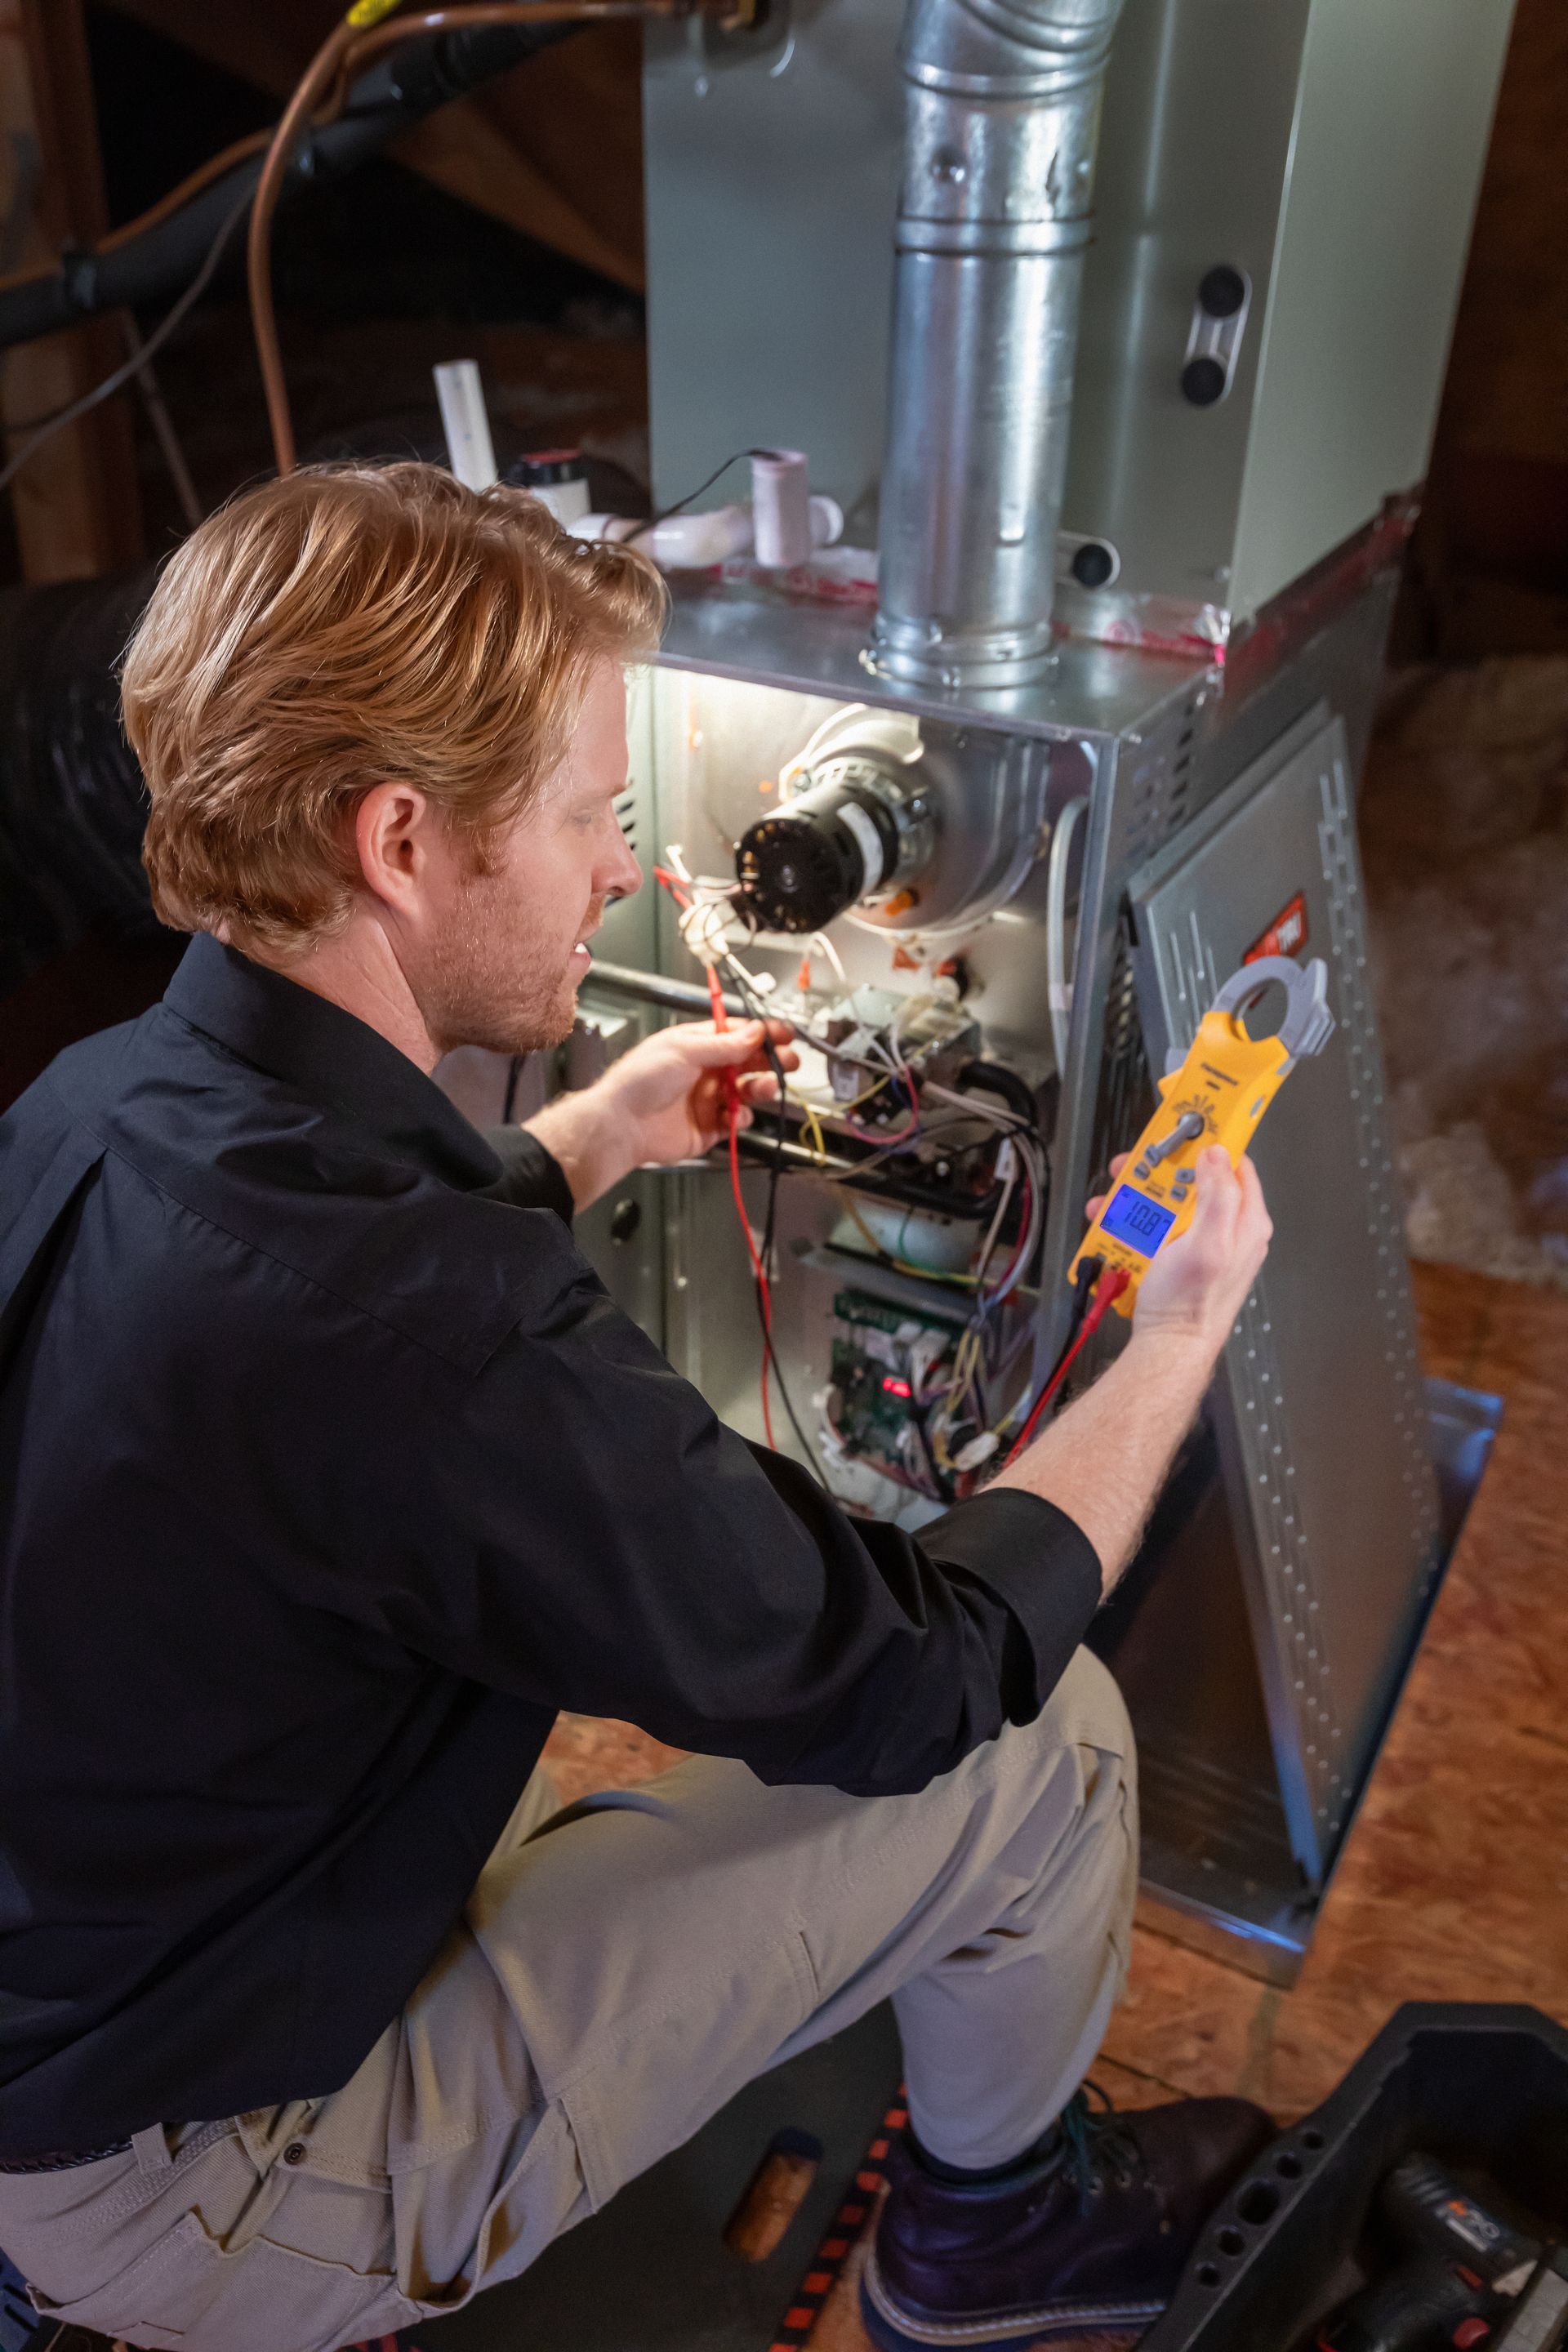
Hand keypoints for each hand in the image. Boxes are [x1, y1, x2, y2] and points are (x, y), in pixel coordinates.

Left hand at [596, 1018, 798, 1165]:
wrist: (624, 1124)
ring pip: (747, 1090)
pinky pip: (737, 1119)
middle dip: (770, 1060)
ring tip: (766, 1087)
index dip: (762, 1034)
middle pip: (748, 1062)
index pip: (737, 1034)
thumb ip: (725, 1044)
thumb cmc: (642, 1080)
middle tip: (788, 1061)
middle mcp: (705, 1070)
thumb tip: (756, 1031)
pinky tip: (736, 1114)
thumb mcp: (684, 1050)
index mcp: (696, 1045)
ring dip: (761, 1087)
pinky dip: (742, 1116)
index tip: (784, 1035)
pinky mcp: (711, 1126)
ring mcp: (708, 1098)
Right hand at [1087, 1146, 1271, 1355]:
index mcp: (1246, 1222)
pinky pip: (1156, 1229)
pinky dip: (1133, 1224)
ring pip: (1170, 1203)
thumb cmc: (1189, 1304)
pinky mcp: (1179, 1257)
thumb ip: (1218, 1195)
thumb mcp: (1207, 1243)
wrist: (1167, 1348)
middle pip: (1195, 1181)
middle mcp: (1227, 1230)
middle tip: (1132, 1169)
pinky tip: (1113, 1228)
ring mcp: (1202, 1243)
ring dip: (1138, 1199)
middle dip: (1159, 1173)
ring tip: (1112, 1203)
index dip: (1210, 1142)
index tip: (1182, 1129)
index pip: (1235, 1164)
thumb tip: (1217, 1152)